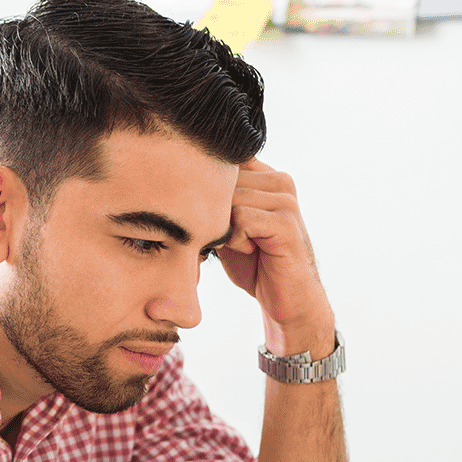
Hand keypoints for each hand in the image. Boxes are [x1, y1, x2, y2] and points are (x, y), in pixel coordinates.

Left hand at [216, 159, 335, 357]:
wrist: (287, 300)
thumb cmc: (255, 264)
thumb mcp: (229, 226)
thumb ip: (213, 201)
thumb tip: (175, 183)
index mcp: (267, 176)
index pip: (223, 161)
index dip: (204, 188)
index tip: (202, 216)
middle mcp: (279, 181)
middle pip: (221, 180)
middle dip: (211, 212)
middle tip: (224, 239)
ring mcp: (285, 200)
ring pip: (229, 199)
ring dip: (223, 228)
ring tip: (239, 246)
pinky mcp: (285, 223)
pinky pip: (240, 218)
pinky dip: (234, 239)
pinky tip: (248, 251)